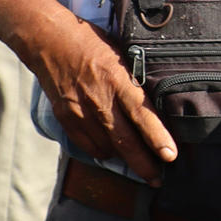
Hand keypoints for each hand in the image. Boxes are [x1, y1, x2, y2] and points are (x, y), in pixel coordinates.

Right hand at [28, 23, 176, 184]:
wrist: (49, 40)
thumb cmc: (92, 43)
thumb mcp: (123, 55)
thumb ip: (136, 81)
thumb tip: (158, 101)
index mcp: (119, 81)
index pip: (143, 115)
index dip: (158, 138)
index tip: (171, 156)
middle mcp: (100, 101)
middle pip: (126, 141)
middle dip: (145, 164)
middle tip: (158, 179)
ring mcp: (80, 112)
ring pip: (107, 148)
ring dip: (125, 160)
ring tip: (141, 167)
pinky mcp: (66, 118)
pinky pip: (87, 145)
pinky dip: (102, 152)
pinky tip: (112, 153)